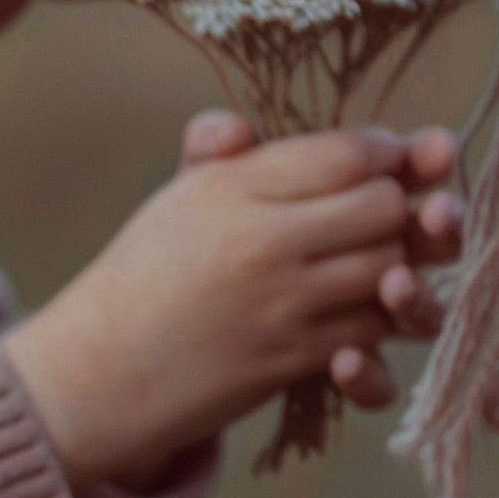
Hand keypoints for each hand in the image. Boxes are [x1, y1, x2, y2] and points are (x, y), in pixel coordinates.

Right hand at [0, 117, 459, 487]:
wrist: (102, 371)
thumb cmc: (144, 276)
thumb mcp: (174, 200)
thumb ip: (212, 150)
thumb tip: (241, 126)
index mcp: (232, 188)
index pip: (347, 153)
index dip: (386, 151)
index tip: (384, 158)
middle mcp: (262, 242)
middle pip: (385, 207)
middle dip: (396, 207)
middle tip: (377, 214)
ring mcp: (283, 306)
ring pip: (392, 270)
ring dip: (394, 266)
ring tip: (368, 260)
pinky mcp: (293, 360)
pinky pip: (373, 332)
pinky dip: (375, 321)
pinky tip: (352, 310)